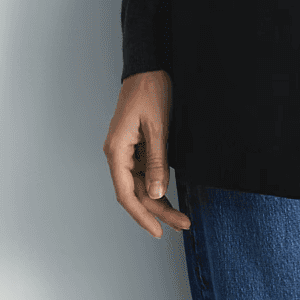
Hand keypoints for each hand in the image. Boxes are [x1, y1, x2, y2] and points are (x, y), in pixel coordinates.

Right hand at [104, 72, 189, 238]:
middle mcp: (119, 155)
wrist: (149, 68)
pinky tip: (172, 196)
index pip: (126, 194)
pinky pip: (147, 173)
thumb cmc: (150, 92)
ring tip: (182, 217)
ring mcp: (128, 152)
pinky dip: (159, 185)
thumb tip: (158, 193)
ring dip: (160, 201)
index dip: (141, 216)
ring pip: (143, 186)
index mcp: (117, 151)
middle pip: (137, 193)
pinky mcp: (138, 147)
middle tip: (182, 225)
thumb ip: (158, 162)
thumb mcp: (158, 128)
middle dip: (158, 211)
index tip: (157, 232)